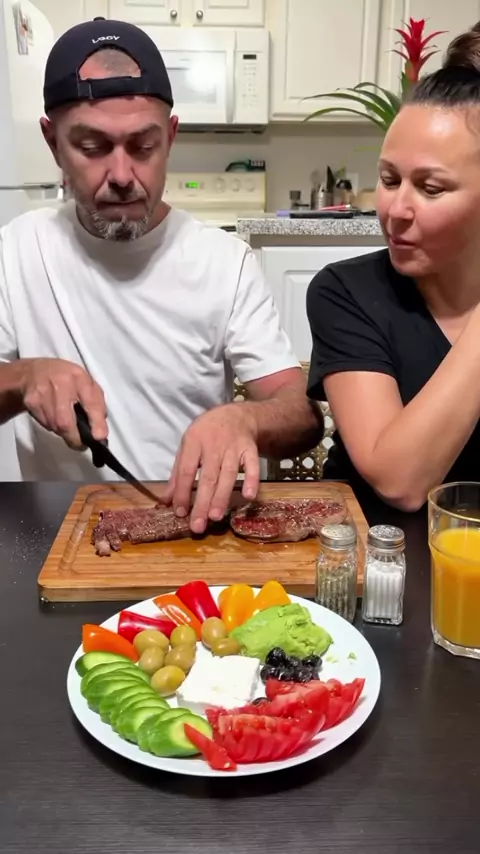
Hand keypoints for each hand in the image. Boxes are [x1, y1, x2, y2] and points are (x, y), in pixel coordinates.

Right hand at [20, 358, 107, 448]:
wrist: (34, 371)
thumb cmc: (65, 378)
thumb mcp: (87, 384)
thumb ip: (97, 405)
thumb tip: (100, 430)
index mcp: (80, 378)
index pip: (91, 402)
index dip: (96, 422)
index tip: (99, 436)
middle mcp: (61, 384)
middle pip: (65, 422)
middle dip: (75, 438)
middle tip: (81, 443)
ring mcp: (43, 394)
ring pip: (55, 426)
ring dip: (63, 431)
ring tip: (67, 421)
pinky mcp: (31, 402)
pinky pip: (45, 424)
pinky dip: (52, 425)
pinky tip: (53, 414)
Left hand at [165, 404, 259, 533]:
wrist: (236, 415)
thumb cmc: (207, 434)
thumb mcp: (188, 447)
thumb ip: (178, 474)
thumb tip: (166, 500)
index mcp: (194, 442)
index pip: (187, 471)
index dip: (183, 492)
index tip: (180, 512)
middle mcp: (214, 445)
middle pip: (208, 477)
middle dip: (202, 502)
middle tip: (197, 525)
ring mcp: (234, 448)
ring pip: (228, 474)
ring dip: (222, 496)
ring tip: (215, 516)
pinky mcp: (250, 450)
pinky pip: (253, 466)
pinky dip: (252, 480)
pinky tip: (249, 496)